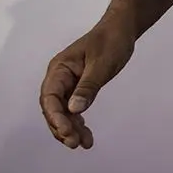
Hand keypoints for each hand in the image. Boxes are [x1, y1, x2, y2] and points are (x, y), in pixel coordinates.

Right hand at [39, 18, 135, 149]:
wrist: (122, 29)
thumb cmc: (111, 40)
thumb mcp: (102, 64)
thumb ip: (88, 86)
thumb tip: (74, 109)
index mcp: (59, 69)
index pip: (50, 97)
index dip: (56, 117)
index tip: (66, 132)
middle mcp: (59, 77)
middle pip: (53, 108)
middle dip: (61, 127)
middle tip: (74, 143)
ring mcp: (68, 84)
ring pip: (63, 112)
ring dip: (70, 128)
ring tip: (83, 143)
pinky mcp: (78, 88)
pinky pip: (73, 109)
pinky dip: (78, 122)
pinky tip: (86, 135)